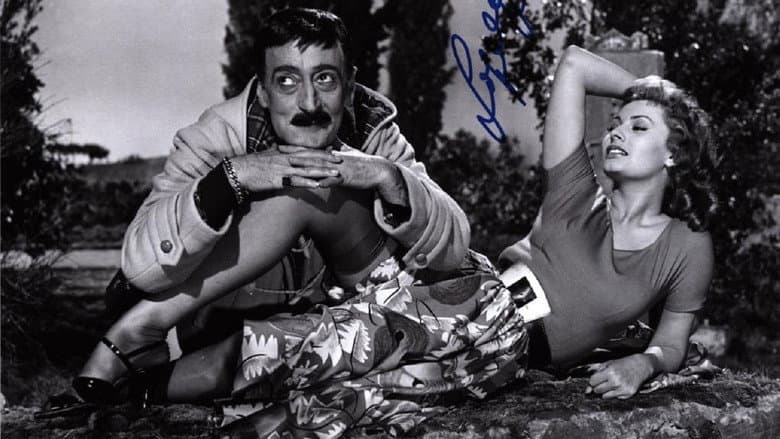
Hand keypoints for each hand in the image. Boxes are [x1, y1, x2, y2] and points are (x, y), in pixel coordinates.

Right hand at [230, 146, 341, 191]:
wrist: (237, 171)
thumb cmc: (251, 164)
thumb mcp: (266, 154)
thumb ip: (277, 152)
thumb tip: (281, 147)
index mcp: (283, 152)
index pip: (306, 150)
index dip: (320, 151)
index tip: (333, 152)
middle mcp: (285, 159)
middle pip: (310, 158)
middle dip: (326, 159)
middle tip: (340, 161)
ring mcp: (282, 169)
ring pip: (306, 169)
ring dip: (322, 171)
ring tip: (335, 173)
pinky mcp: (277, 180)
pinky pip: (294, 182)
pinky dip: (306, 183)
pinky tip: (317, 185)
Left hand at [285, 146, 408, 205]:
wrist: (378, 171)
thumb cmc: (362, 164)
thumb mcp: (348, 154)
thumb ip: (337, 150)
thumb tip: (329, 147)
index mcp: (331, 154)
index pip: (310, 150)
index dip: (295, 148)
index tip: (281, 146)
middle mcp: (333, 159)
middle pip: (311, 155)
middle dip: (294, 153)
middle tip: (279, 151)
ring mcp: (339, 168)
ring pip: (319, 166)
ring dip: (305, 165)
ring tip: (292, 164)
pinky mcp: (347, 178)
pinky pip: (334, 180)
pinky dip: (325, 182)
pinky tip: (315, 184)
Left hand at [586, 354, 654, 398]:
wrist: (641, 366)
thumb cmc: (623, 364)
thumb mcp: (608, 364)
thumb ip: (595, 375)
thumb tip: (587, 390)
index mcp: (610, 371)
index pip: (592, 382)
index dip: (593, 380)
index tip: (597, 378)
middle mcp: (616, 381)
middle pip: (597, 390)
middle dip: (598, 386)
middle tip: (605, 381)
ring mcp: (623, 388)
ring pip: (605, 396)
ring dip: (606, 391)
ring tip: (612, 383)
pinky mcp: (629, 394)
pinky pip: (615, 398)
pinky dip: (615, 393)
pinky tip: (620, 386)